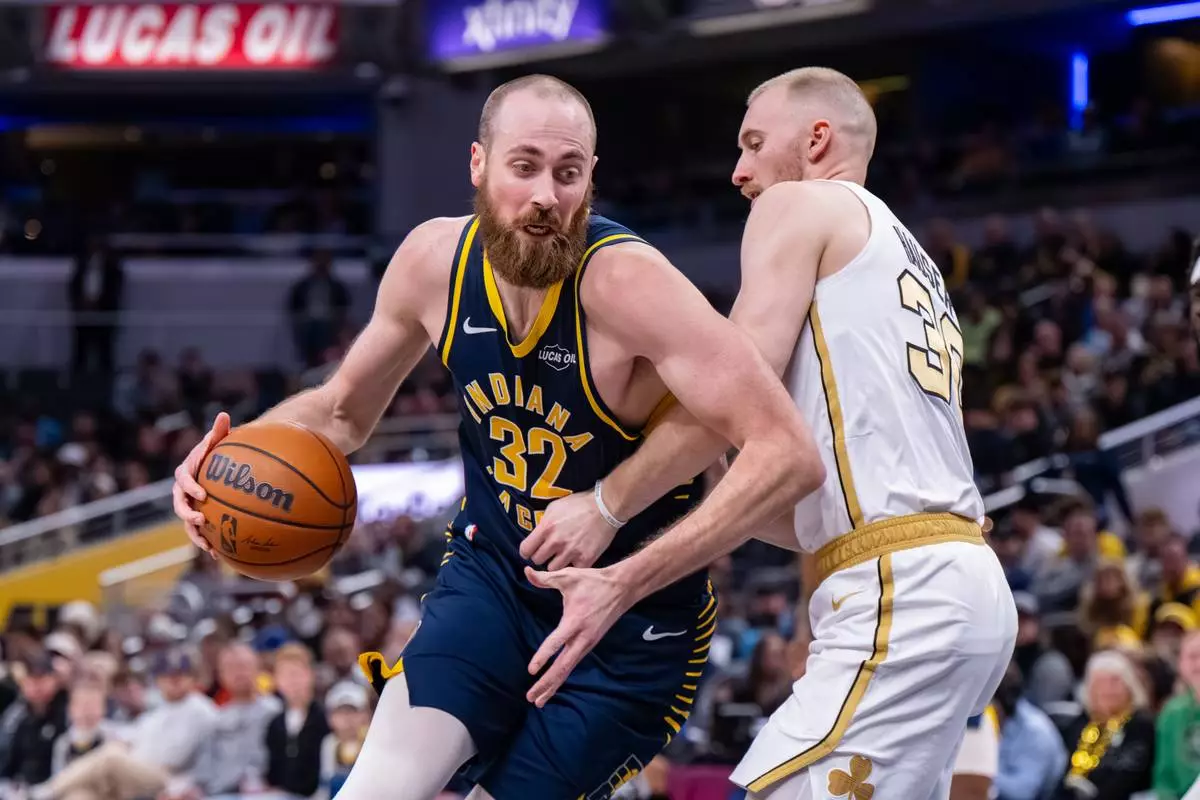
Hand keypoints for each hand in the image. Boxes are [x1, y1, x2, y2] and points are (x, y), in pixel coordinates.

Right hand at [172, 411, 230, 555]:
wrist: (219, 468)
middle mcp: (182, 491)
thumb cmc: (219, 452)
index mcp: (185, 472)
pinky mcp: (197, 518)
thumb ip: (219, 432)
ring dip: (195, 534)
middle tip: (201, 518)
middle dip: (187, 513)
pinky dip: (207, 543)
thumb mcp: (218, 442)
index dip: (190, 487)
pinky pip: (199, 533)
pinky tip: (219, 555)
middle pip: (179, 504)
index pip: (183, 480)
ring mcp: (188, 506)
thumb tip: (224, 415)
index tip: (202, 494)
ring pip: (186, 523)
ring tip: (207, 545)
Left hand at [518, 489, 617, 570]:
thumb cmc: (579, 504)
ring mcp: (571, 552)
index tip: (531, 551)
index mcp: (546, 528)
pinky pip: (571, 570)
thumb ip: (543, 523)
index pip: (525, 550)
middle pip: (537, 560)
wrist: (605, 507)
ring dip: (555, 563)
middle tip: (548, 552)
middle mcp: (556, 541)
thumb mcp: (554, 507)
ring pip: (552, 569)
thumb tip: (536, 536)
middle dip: (541, 556)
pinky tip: (575, 558)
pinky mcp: (585, 559)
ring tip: (562, 556)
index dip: (527, 551)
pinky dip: (572, 566)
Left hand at [523, 564, 633, 706]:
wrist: (622, 588)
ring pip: (568, 669)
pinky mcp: (589, 644)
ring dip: (553, 685)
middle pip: (563, 666)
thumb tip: (526, 571)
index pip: (556, 642)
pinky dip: (562, 676)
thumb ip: (546, 578)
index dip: (543, 656)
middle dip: (547, 683)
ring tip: (539, 701)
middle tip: (531, 698)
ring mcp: (587, 643)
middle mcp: (582, 637)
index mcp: (575, 621)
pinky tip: (553, 685)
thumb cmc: (593, 581)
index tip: (531, 670)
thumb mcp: (569, 576)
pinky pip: (573, 664)